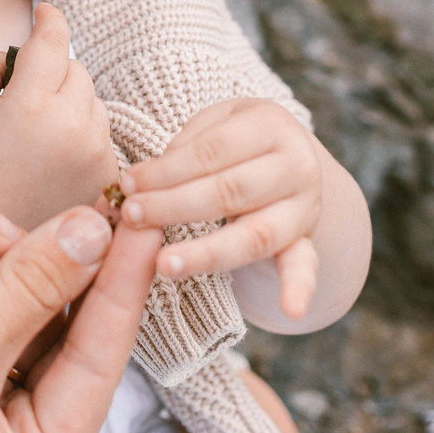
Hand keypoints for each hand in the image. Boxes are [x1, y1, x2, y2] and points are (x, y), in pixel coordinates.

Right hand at [0, 4, 121, 235]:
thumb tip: (15, 52)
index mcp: (32, 106)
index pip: (53, 42)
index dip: (49, 19)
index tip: (44, 11)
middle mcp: (74, 126)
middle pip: (77, 70)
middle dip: (54, 69)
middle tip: (25, 89)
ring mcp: (97, 154)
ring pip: (93, 102)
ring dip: (71, 101)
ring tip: (38, 130)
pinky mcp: (109, 178)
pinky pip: (102, 135)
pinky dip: (82, 133)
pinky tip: (54, 154)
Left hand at [120, 98, 354, 320]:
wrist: (287, 153)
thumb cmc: (234, 137)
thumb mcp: (213, 122)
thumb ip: (186, 147)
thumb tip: (142, 183)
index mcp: (271, 126)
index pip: (211, 151)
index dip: (166, 170)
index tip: (128, 185)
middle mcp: (296, 166)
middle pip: (231, 191)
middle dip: (175, 206)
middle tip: (133, 217)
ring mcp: (304, 206)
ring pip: (256, 234)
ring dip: (207, 253)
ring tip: (164, 265)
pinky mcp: (305, 240)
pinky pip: (305, 266)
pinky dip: (299, 288)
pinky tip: (291, 310)